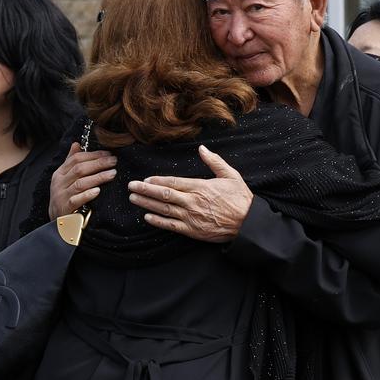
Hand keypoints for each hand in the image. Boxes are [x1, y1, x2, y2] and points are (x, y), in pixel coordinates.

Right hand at [48, 142, 116, 218]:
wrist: (57, 223)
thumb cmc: (65, 198)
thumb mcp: (65, 179)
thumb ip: (71, 162)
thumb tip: (76, 144)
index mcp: (59, 174)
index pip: (76, 159)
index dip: (93, 155)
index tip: (108, 154)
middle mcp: (59, 183)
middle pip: (80, 169)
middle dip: (99, 164)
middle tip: (113, 161)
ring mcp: (61, 196)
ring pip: (81, 183)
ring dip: (98, 177)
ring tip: (112, 174)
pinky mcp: (65, 208)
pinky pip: (77, 200)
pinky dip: (88, 195)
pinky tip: (98, 191)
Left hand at [126, 146, 252, 242]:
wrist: (247, 223)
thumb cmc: (240, 198)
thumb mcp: (230, 175)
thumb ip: (214, 161)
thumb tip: (202, 149)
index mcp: (200, 187)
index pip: (173, 182)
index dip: (156, 181)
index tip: (145, 179)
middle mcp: (192, 202)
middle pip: (163, 195)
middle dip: (145, 190)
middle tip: (131, 186)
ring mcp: (190, 217)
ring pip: (163, 209)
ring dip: (146, 204)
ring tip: (133, 199)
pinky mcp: (192, 231)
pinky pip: (171, 226)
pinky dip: (158, 221)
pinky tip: (147, 217)